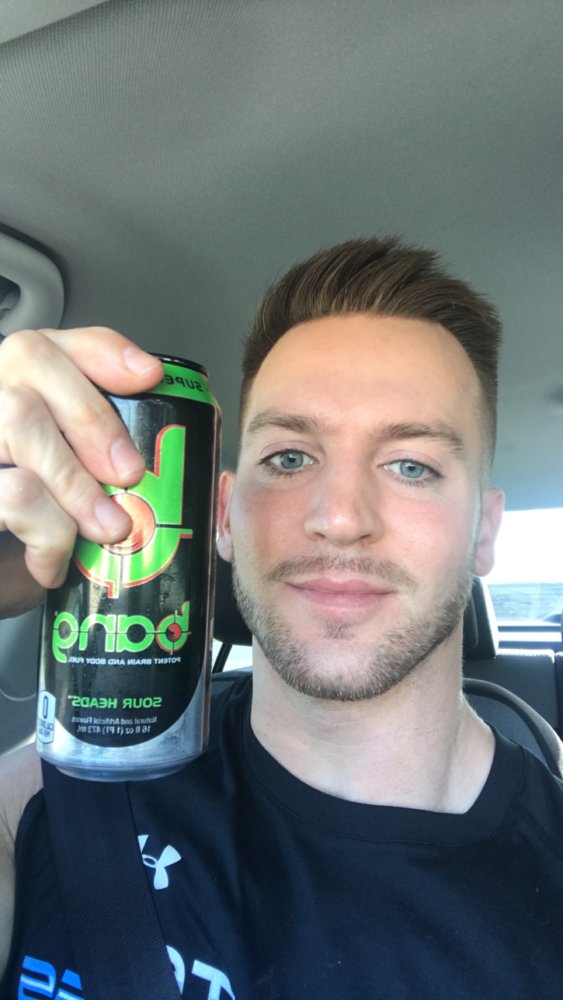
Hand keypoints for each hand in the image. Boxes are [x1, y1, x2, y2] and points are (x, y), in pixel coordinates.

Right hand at [0, 327, 162, 611]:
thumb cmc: (35, 533)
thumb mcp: (78, 488)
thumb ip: (104, 455)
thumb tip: (166, 450)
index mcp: (16, 384)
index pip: (58, 340)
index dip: (105, 351)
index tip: (150, 377)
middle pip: (32, 359)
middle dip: (94, 417)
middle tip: (130, 475)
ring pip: (20, 418)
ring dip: (77, 482)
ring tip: (107, 529)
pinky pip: (13, 492)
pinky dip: (48, 533)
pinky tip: (53, 563)